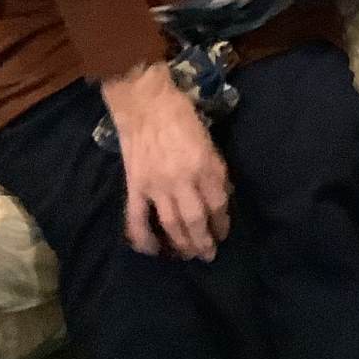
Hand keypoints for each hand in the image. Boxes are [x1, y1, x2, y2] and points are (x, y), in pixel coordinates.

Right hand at [100, 63, 230, 260]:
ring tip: (188, 256)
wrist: (144, 102)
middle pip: (196, 220)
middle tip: (208, 255)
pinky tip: (152, 250)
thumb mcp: (208, 139)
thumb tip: (220, 193)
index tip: (224, 233)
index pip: (218, 203)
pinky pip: (136, 220)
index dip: (222, 222)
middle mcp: (182, 180)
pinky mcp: (135, 186)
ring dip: (181, 244)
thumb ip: (214, 168)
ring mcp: (156, 185)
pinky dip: (143, 239)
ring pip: (171, 225)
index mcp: (205, 165)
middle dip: (204, 241)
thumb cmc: (181, 114)